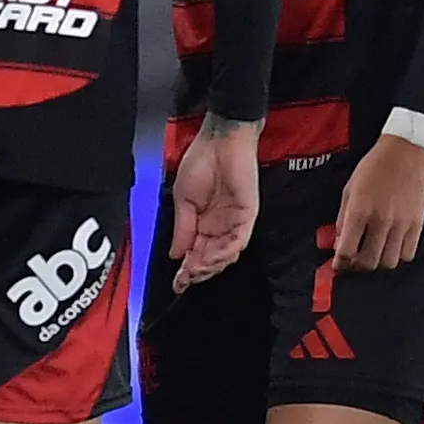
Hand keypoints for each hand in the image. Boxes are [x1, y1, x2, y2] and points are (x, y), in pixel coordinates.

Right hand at [170, 117, 260, 283]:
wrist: (220, 141)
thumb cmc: (201, 161)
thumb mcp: (183, 200)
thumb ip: (182, 229)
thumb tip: (176, 254)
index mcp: (202, 223)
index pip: (196, 253)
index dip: (186, 270)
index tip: (176, 282)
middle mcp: (219, 226)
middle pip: (211, 259)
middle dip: (197, 272)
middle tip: (185, 278)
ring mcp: (235, 223)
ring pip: (225, 255)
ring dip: (209, 265)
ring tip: (195, 268)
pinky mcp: (247, 216)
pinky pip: (238, 242)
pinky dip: (224, 253)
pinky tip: (210, 257)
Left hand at [332, 133, 423, 270]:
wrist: (406, 150)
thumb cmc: (375, 166)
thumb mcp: (349, 189)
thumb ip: (342, 218)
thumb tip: (339, 242)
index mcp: (360, 210)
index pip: (347, 251)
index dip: (340, 264)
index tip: (339, 266)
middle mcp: (381, 220)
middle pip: (368, 262)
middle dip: (358, 266)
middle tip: (355, 261)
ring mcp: (401, 223)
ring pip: (389, 262)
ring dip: (379, 262)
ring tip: (375, 253)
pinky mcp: (417, 223)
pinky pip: (408, 254)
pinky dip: (398, 256)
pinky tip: (392, 247)